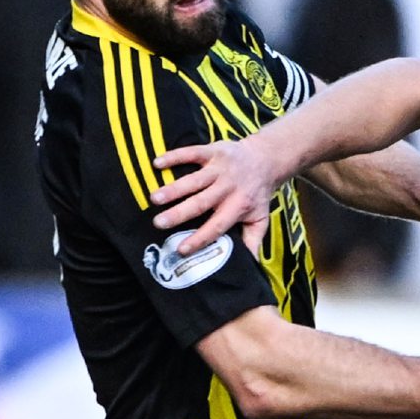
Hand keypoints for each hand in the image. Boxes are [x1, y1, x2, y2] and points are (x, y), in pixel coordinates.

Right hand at [151, 137, 280, 254]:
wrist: (265, 160)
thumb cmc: (257, 194)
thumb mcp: (260, 219)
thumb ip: (253, 241)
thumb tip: (250, 267)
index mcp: (238, 207)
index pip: (217, 226)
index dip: (200, 238)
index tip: (181, 249)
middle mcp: (228, 188)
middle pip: (201, 203)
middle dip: (179, 213)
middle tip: (158, 223)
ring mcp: (220, 168)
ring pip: (194, 179)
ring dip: (173, 188)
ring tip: (154, 198)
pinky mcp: (213, 150)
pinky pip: (192, 152)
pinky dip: (174, 156)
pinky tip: (156, 163)